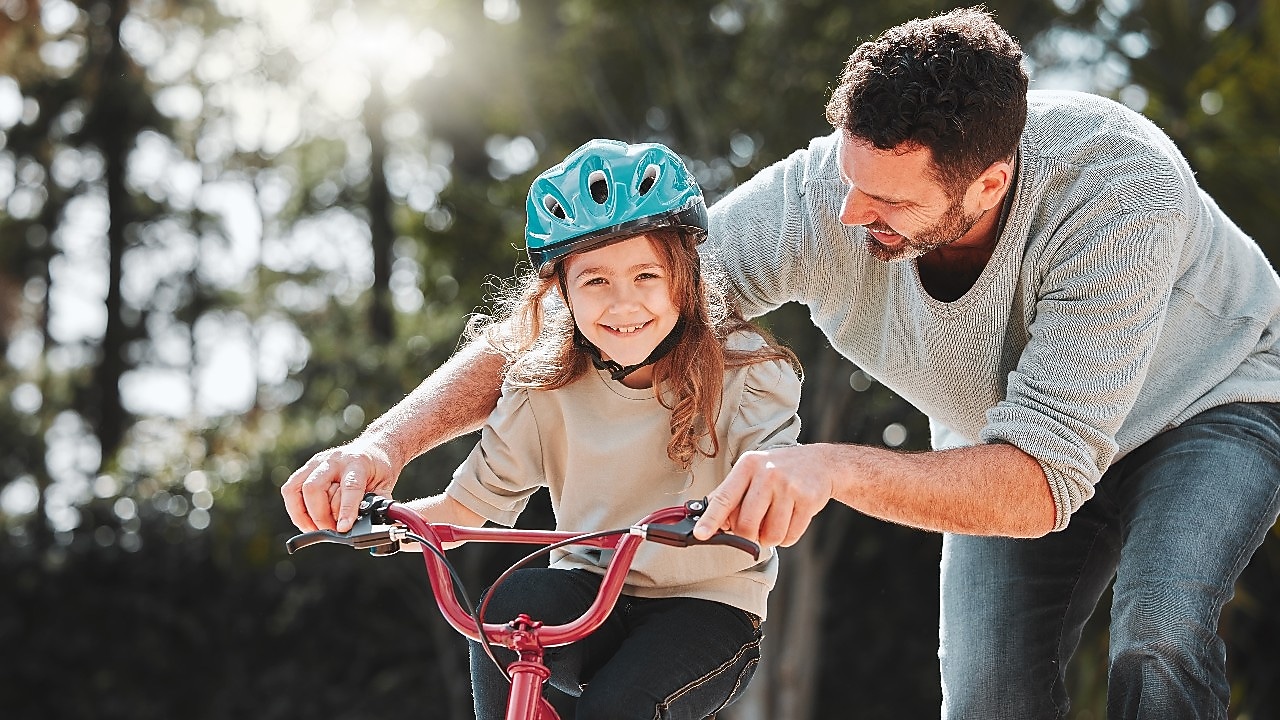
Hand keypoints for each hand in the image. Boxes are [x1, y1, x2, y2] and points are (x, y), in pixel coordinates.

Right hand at [281, 441, 399, 532]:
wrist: (374, 446)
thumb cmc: (379, 467)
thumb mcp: (386, 485)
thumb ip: (378, 505)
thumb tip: (371, 526)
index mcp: (357, 462)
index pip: (349, 487)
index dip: (345, 509)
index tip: (343, 528)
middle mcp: (334, 460)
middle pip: (314, 487)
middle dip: (319, 515)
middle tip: (330, 530)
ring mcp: (317, 462)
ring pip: (295, 488)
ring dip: (302, 515)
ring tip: (315, 529)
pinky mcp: (307, 468)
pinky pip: (290, 489)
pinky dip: (295, 510)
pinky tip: (307, 521)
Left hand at [693, 444, 834, 547]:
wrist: (820, 462)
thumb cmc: (778, 471)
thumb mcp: (752, 471)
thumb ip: (729, 495)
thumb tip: (707, 520)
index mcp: (748, 465)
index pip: (724, 497)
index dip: (711, 519)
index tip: (700, 534)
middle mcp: (767, 473)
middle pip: (746, 525)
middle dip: (747, 536)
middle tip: (754, 529)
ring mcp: (789, 486)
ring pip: (770, 535)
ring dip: (770, 538)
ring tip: (775, 521)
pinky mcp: (808, 500)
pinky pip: (790, 536)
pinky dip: (787, 537)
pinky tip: (790, 519)